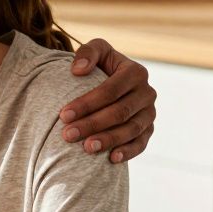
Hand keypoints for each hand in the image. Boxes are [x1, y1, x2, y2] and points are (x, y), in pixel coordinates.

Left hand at [60, 39, 157, 162]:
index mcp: (135, 72)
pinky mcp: (148, 130)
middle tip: (68, 135)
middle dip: (92, 124)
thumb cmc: (99, 66)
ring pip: (131, 129)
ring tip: (86, 148)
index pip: (110, 90)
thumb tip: (78, 70)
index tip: (63, 115)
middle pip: (119, 112)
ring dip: (109, 140)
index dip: (87, 103)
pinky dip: (128, 151)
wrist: (109, 83)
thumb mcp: (95, 52)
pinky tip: (111, 159)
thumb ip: (87, 52)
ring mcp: (149, 113)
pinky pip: (141, 143)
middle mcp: (147, 93)